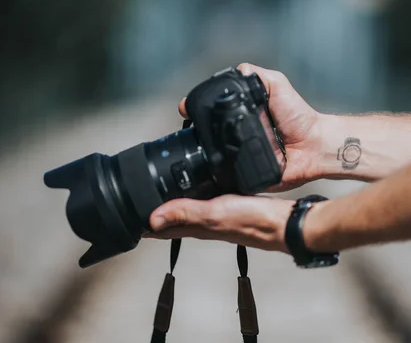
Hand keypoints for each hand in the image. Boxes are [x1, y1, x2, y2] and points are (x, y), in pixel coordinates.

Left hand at [146, 195, 295, 251]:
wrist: (285, 223)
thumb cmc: (254, 221)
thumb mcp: (215, 213)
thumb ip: (186, 212)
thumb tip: (152, 219)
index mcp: (198, 226)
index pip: (162, 228)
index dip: (142, 224)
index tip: (125, 217)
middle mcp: (205, 222)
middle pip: (172, 217)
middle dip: (154, 211)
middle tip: (136, 200)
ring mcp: (219, 214)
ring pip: (188, 208)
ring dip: (173, 202)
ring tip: (159, 190)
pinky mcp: (231, 205)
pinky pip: (206, 199)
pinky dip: (196, 192)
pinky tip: (199, 183)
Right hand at [179, 63, 322, 190]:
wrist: (314, 146)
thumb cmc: (299, 116)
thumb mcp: (277, 85)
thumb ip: (257, 76)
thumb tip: (236, 69)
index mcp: (241, 117)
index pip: (212, 114)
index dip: (198, 112)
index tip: (185, 109)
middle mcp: (238, 136)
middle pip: (208, 135)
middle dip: (198, 132)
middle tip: (191, 126)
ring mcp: (240, 156)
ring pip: (214, 156)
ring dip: (207, 151)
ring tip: (201, 143)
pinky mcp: (246, 176)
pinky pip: (229, 176)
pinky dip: (223, 171)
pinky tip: (219, 162)